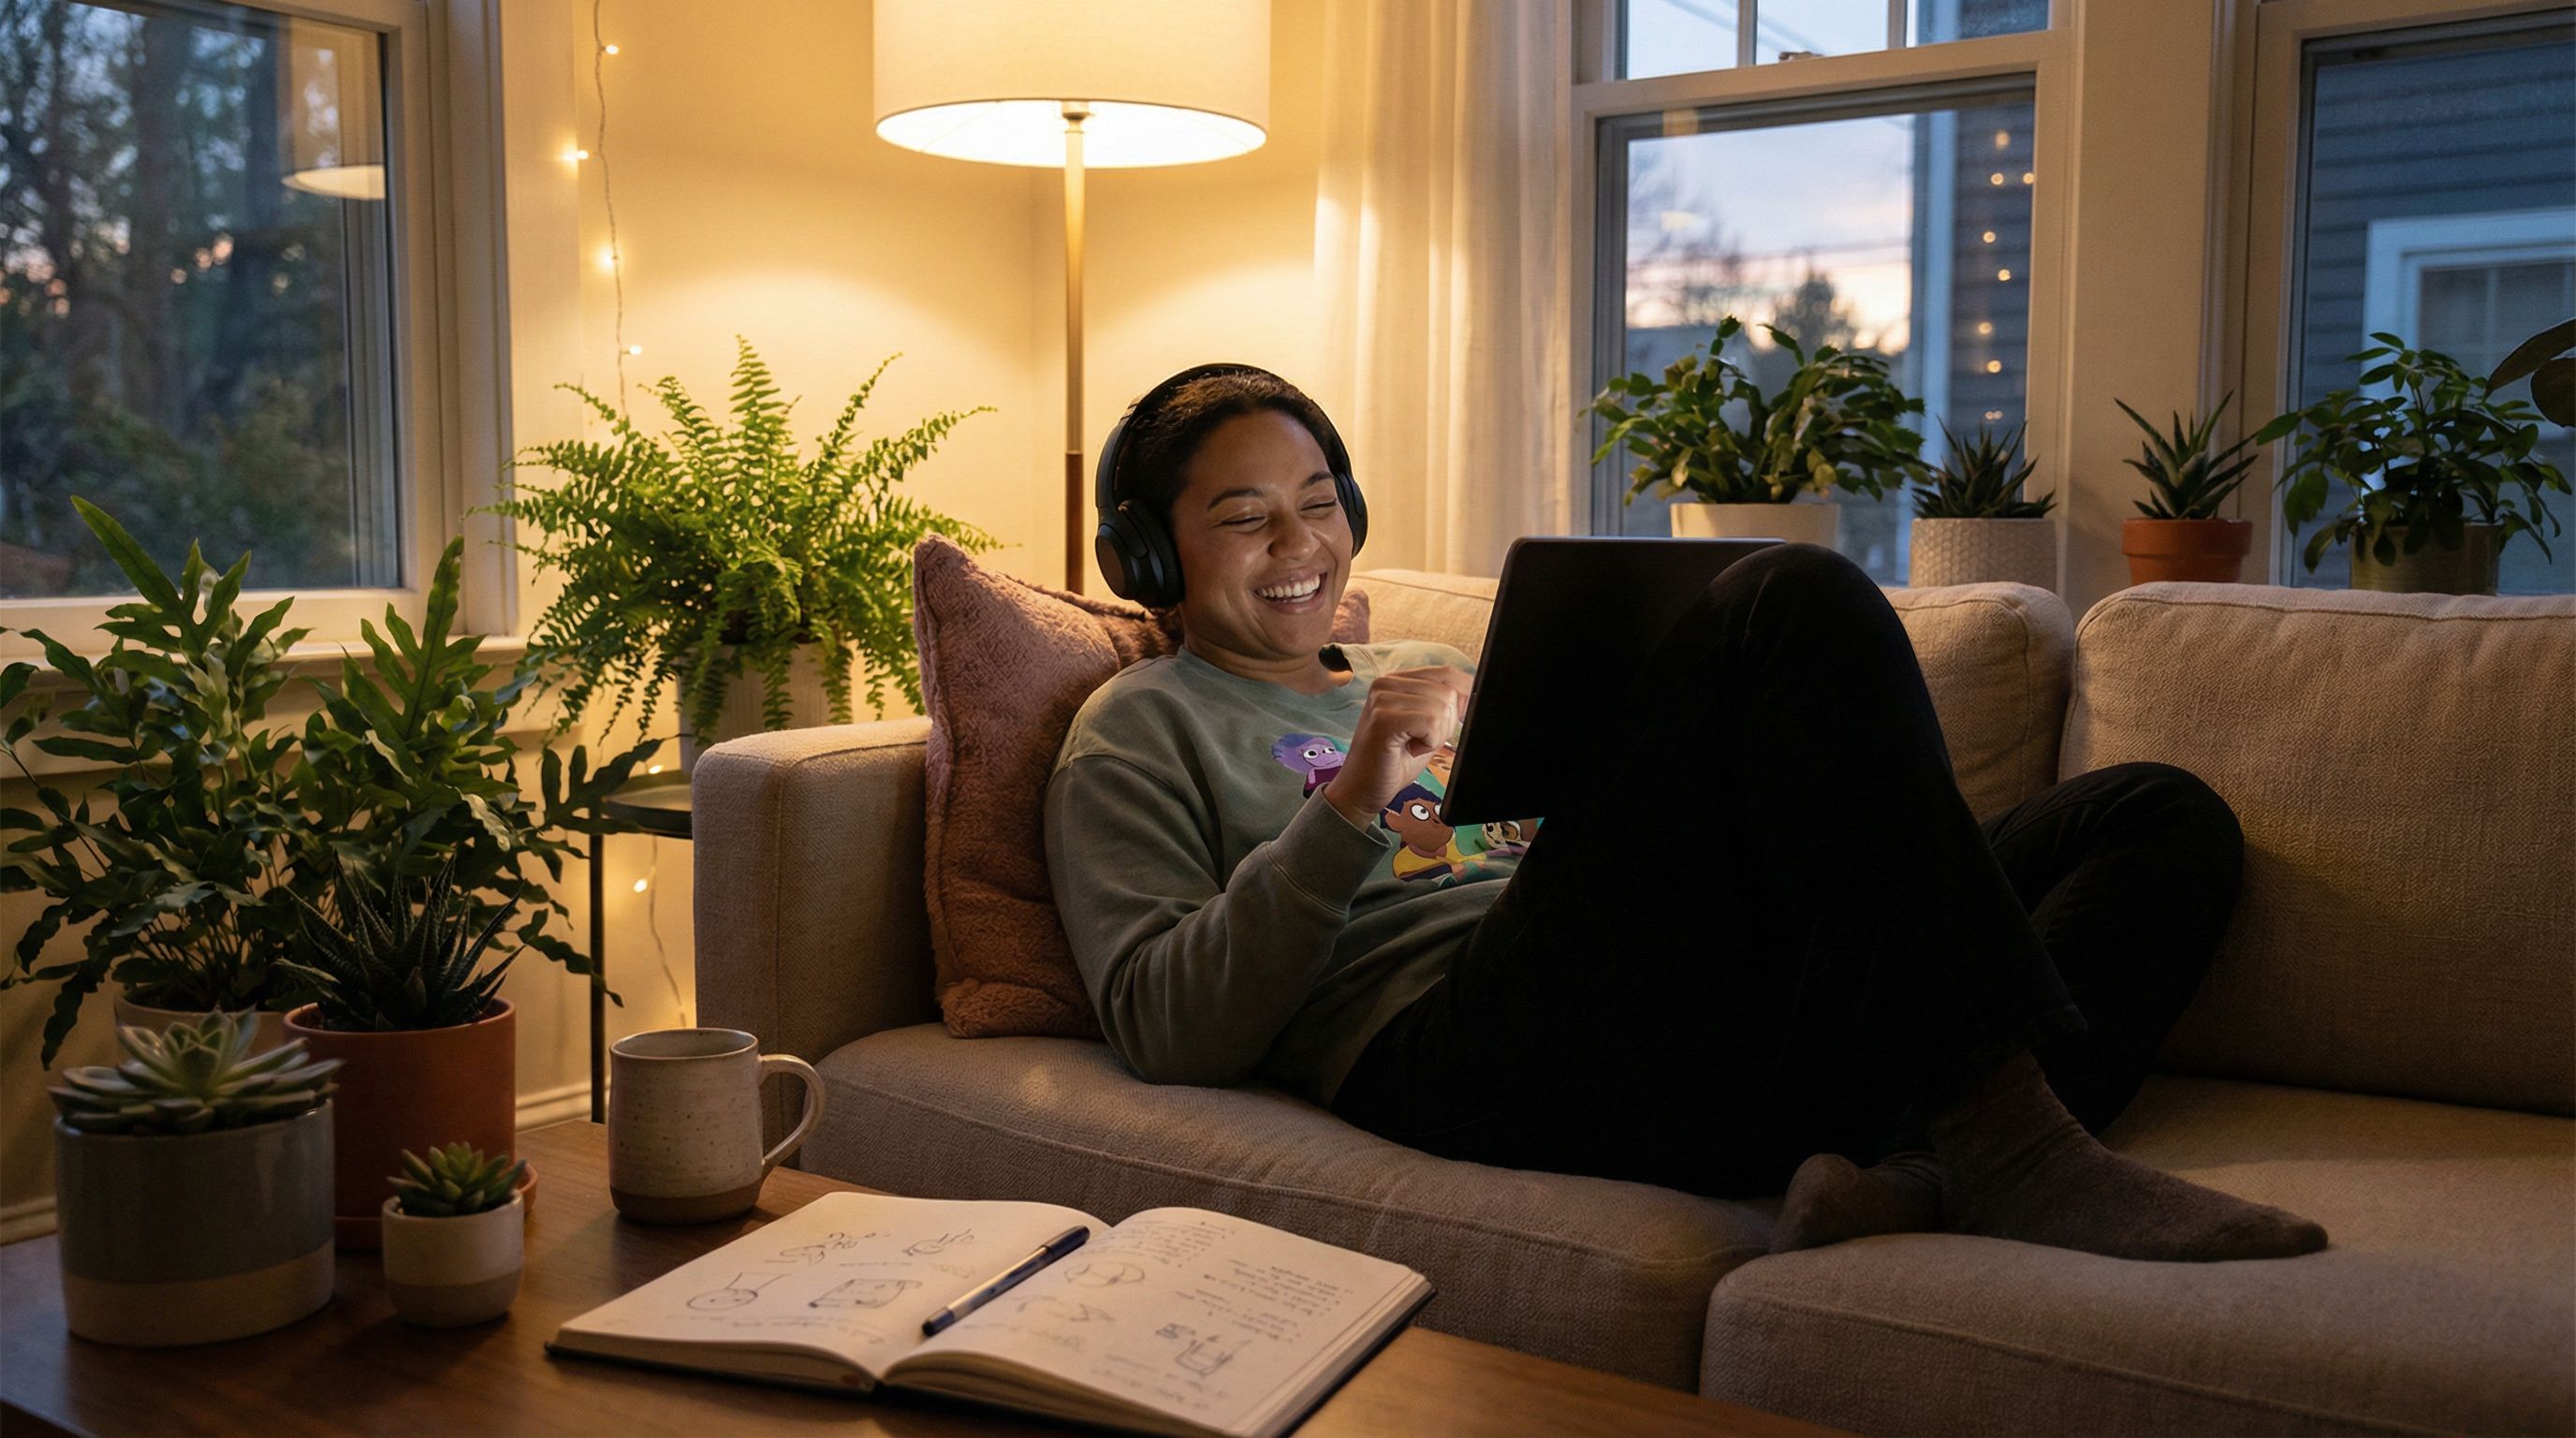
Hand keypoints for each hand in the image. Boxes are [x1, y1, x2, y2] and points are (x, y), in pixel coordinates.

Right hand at [1321, 666, 1471, 830]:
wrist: (1363, 789)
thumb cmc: (1395, 760)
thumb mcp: (1426, 725)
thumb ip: (1444, 703)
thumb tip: (1473, 690)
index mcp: (1397, 680)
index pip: (1448, 674)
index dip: (1460, 701)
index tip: (1445, 725)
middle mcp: (1386, 683)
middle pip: (1448, 693)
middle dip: (1445, 725)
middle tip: (1419, 741)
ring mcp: (1382, 698)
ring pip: (1441, 708)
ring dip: (1435, 736)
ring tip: (1412, 745)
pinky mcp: (1383, 718)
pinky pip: (1430, 722)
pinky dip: (1428, 742)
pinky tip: (1409, 749)